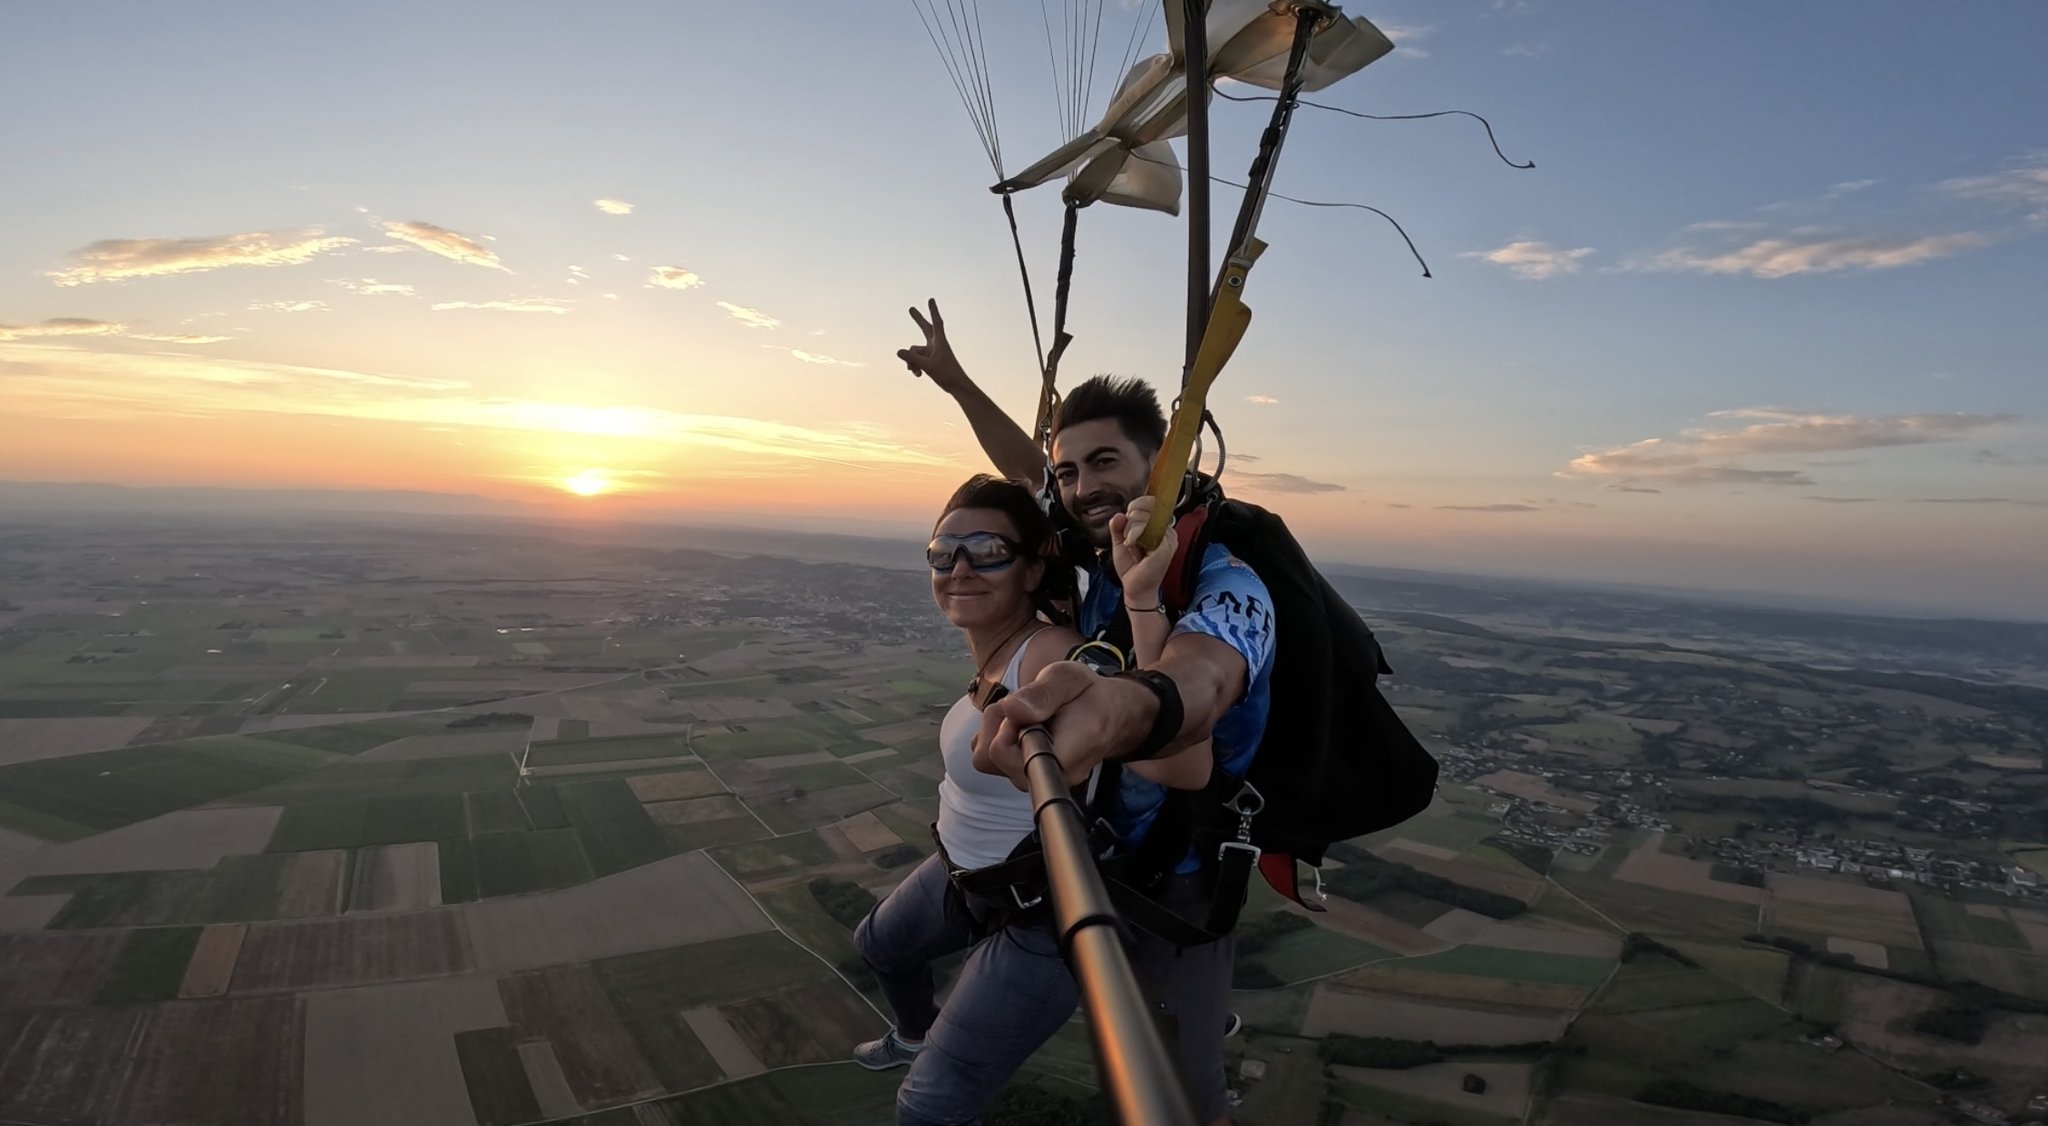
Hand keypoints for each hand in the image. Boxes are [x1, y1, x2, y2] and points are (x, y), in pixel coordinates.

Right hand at [897, 299, 969, 395]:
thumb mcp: (928, 367)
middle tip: (911, 309)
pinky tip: (918, 375)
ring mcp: (932, 352)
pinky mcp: (930, 360)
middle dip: (918, 319)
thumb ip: (912, 359)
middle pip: (925, 328)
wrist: (957, 387)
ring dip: (912, 362)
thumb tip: (898, 351)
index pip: (936, 322)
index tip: (931, 299)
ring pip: (915, 352)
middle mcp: (936, 344)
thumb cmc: (947, 375)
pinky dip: (914, 366)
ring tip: (916, 372)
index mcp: (940, 342)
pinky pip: (916, 360)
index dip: (933, 310)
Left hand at [973, 661, 1157, 788]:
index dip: (1008, 731)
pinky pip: (990, 760)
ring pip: (986, 760)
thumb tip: (1012, 710)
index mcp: (1067, 752)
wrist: (1109, 716)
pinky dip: (995, 737)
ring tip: (1021, 713)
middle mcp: (1050, 776)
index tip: (1023, 710)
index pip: (1016, 759)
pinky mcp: (1022, 775)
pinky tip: (1017, 725)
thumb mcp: (1070, 678)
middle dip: (996, 724)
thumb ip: (1042, 693)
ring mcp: (1034, 780)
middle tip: (1022, 705)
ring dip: (993, 729)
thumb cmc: (1089, 695)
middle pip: (991, 760)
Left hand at [1108, 495, 1176, 602]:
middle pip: (1146, 508)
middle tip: (1129, 540)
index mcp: (1160, 528)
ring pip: (1144, 517)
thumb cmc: (1133, 568)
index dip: (1137, 505)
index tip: (1127, 516)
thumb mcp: (1121, 542)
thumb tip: (1119, 514)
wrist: (1136, 589)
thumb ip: (1118, 527)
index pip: (1152, 504)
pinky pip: (1144, 529)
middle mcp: (1167, 531)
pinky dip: (1133, 535)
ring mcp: (1168, 538)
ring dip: (1130, 530)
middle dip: (1130, 521)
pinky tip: (1133, 548)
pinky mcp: (1165, 546)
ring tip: (1131, 546)